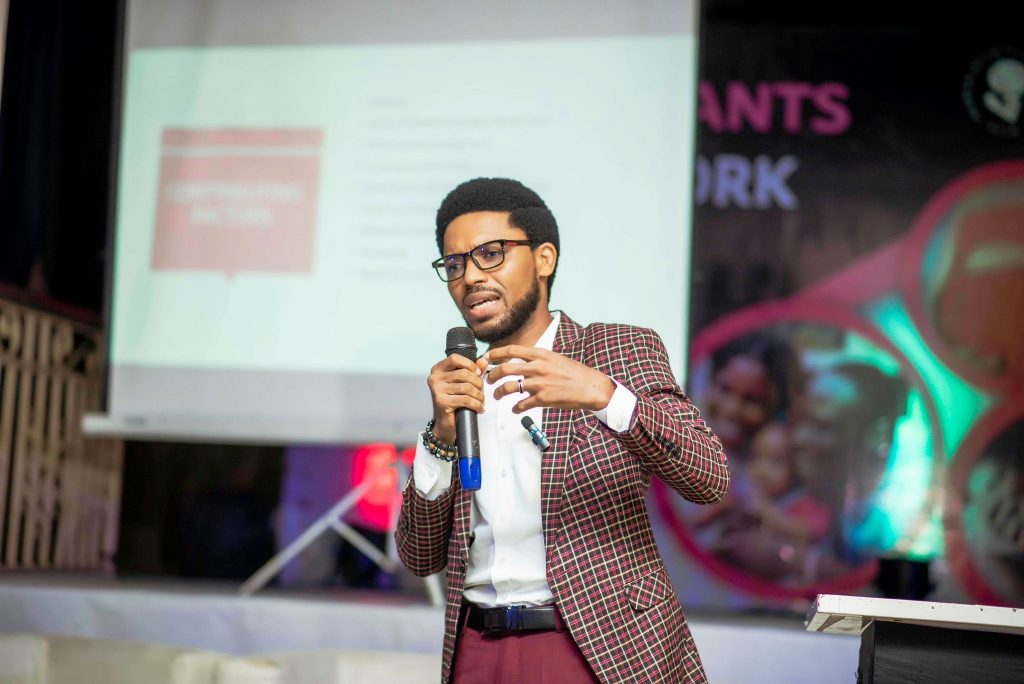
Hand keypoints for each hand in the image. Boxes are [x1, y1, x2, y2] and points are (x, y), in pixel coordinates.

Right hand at [427, 354, 488, 442]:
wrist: (445, 424)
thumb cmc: (455, 401)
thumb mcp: (464, 383)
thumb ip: (473, 371)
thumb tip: (483, 361)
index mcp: (438, 369)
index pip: (454, 358)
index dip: (469, 364)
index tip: (478, 373)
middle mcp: (434, 378)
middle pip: (464, 373)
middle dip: (478, 383)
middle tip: (481, 392)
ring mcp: (437, 390)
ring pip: (467, 387)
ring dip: (479, 395)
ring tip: (481, 401)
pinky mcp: (442, 402)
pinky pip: (466, 399)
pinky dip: (476, 405)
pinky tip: (479, 408)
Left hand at [485, 345, 615, 413]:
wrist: (591, 387)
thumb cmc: (575, 373)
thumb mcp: (555, 358)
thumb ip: (538, 358)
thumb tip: (522, 360)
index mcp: (540, 355)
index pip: (511, 350)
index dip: (495, 354)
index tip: (486, 357)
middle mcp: (537, 367)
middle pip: (505, 369)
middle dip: (492, 375)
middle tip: (488, 379)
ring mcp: (539, 384)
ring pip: (508, 387)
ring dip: (498, 392)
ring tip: (497, 395)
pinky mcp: (542, 399)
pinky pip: (521, 404)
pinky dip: (515, 408)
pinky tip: (515, 409)